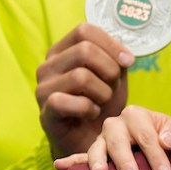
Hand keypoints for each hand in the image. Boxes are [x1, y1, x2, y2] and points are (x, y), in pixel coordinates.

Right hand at [36, 23, 133, 157]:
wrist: (93, 139)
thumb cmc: (103, 104)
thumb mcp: (114, 76)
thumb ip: (116, 58)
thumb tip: (125, 56)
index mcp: (63, 51)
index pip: (84, 30)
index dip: (111, 44)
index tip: (128, 62)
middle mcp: (48, 66)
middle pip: (84, 50)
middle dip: (110, 70)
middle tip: (113, 87)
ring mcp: (42, 89)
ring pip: (80, 76)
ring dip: (103, 92)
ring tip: (103, 102)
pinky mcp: (45, 112)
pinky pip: (69, 102)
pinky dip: (89, 108)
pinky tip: (92, 113)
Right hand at [54, 106, 170, 169]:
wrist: (165, 145)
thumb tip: (165, 140)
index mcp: (137, 115)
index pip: (147, 137)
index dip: (156, 157)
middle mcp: (116, 124)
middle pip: (118, 141)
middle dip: (125, 161)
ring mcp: (103, 139)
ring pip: (97, 148)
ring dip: (97, 161)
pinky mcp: (95, 154)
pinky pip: (81, 157)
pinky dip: (72, 162)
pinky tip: (60, 167)